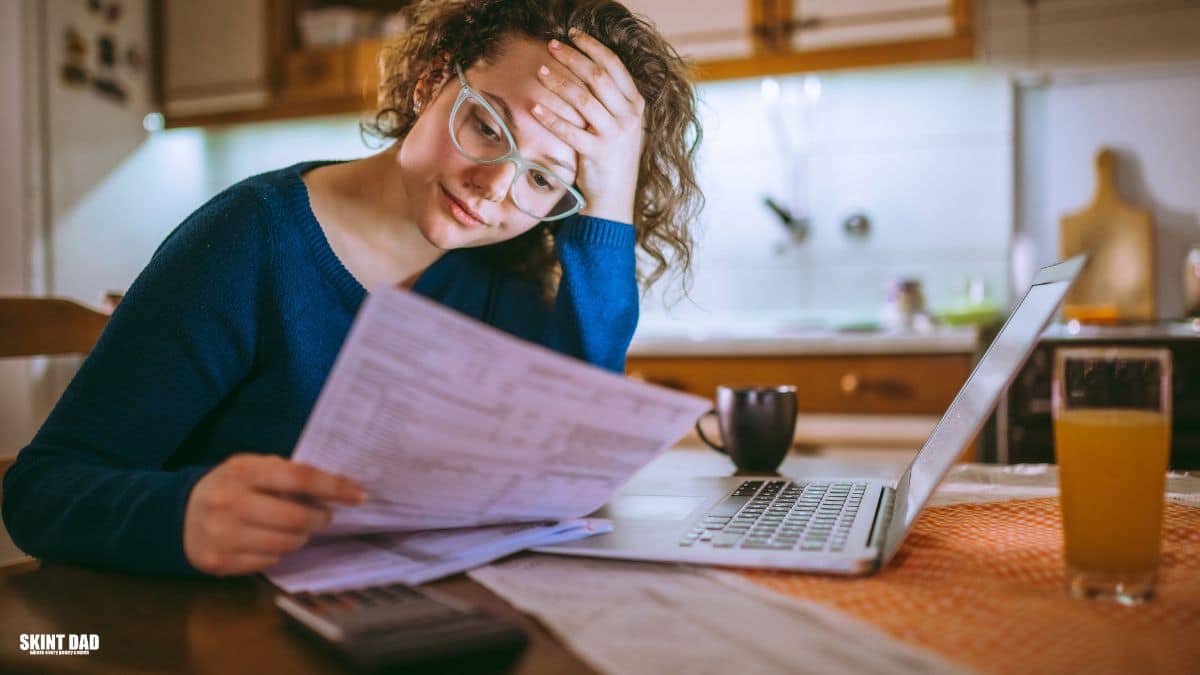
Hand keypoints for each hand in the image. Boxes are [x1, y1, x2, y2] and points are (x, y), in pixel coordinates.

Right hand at [183, 454, 365, 575]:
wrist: (179, 515)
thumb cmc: (230, 487)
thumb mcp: (251, 468)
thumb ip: (286, 473)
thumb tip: (335, 486)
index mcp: (241, 471)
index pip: (299, 478)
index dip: (334, 487)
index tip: (358, 494)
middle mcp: (229, 502)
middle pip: (296, 518)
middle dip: (320, 518)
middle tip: (324, 516)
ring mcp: (222, 535)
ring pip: (286, 543)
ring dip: (302, 536)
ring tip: (297, 527)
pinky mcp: (219, 561)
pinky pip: (270, 561)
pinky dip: (280, 551)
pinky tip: (271, 540)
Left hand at [534, 29, 645, 223]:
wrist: (615, 199)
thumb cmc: (612, 159)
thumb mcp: (621, 126)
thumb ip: (610, 100)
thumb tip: (584, 68)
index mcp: (635, 105)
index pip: (614, 66)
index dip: (592, 46)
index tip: (572, 34)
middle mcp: (628, 117)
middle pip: (598, 77)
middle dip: (573, 57)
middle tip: (551, 46)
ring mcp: (615, 136)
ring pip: (583, 99)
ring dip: (559, 82)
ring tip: (541, 71)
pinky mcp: (597, 154)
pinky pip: (570, 130)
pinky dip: (550, 117)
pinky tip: (535, 107)